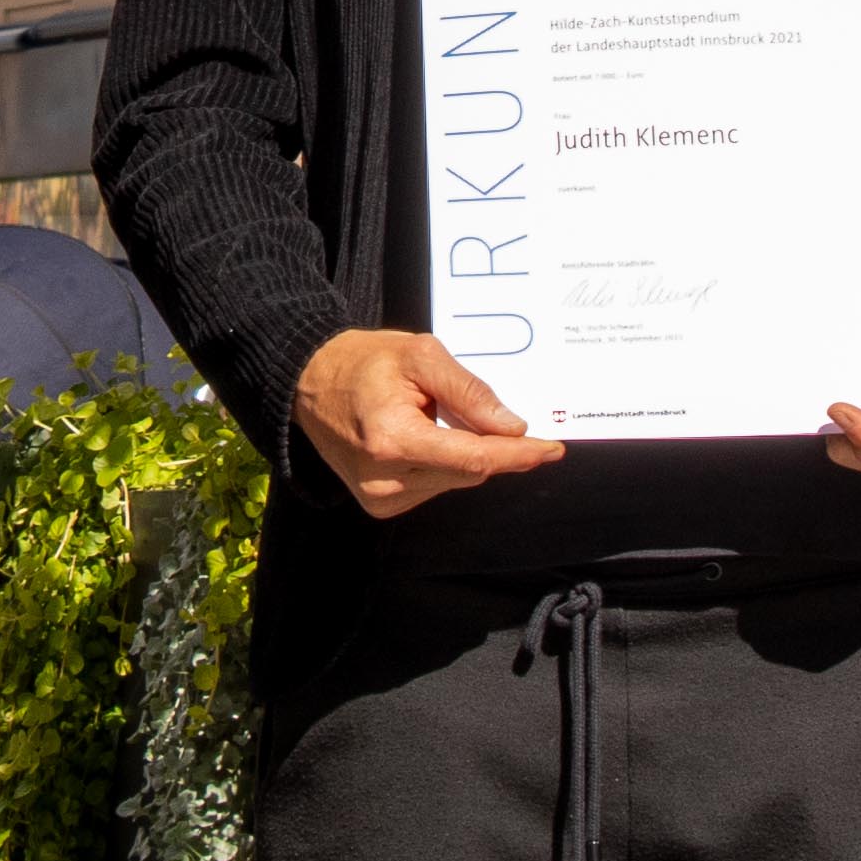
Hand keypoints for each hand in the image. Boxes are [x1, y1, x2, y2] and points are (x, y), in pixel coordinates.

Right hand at [290, 330, 565, 518]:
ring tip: (438, 416)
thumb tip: (512, 427)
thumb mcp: (420, 355)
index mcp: (392, 439)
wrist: (308, 383)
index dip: (518, 455)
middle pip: (469, 472)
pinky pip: (435, 486)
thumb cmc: (362, 362)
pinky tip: (426, 436)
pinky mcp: (380, 505)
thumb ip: (468, 391)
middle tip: (504, 417)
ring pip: (456, 481)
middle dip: (495, 447)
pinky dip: (445, 463)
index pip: (473, 458)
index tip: (552, 448)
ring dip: (466, 453)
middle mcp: (385, 479)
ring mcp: (380, 498)